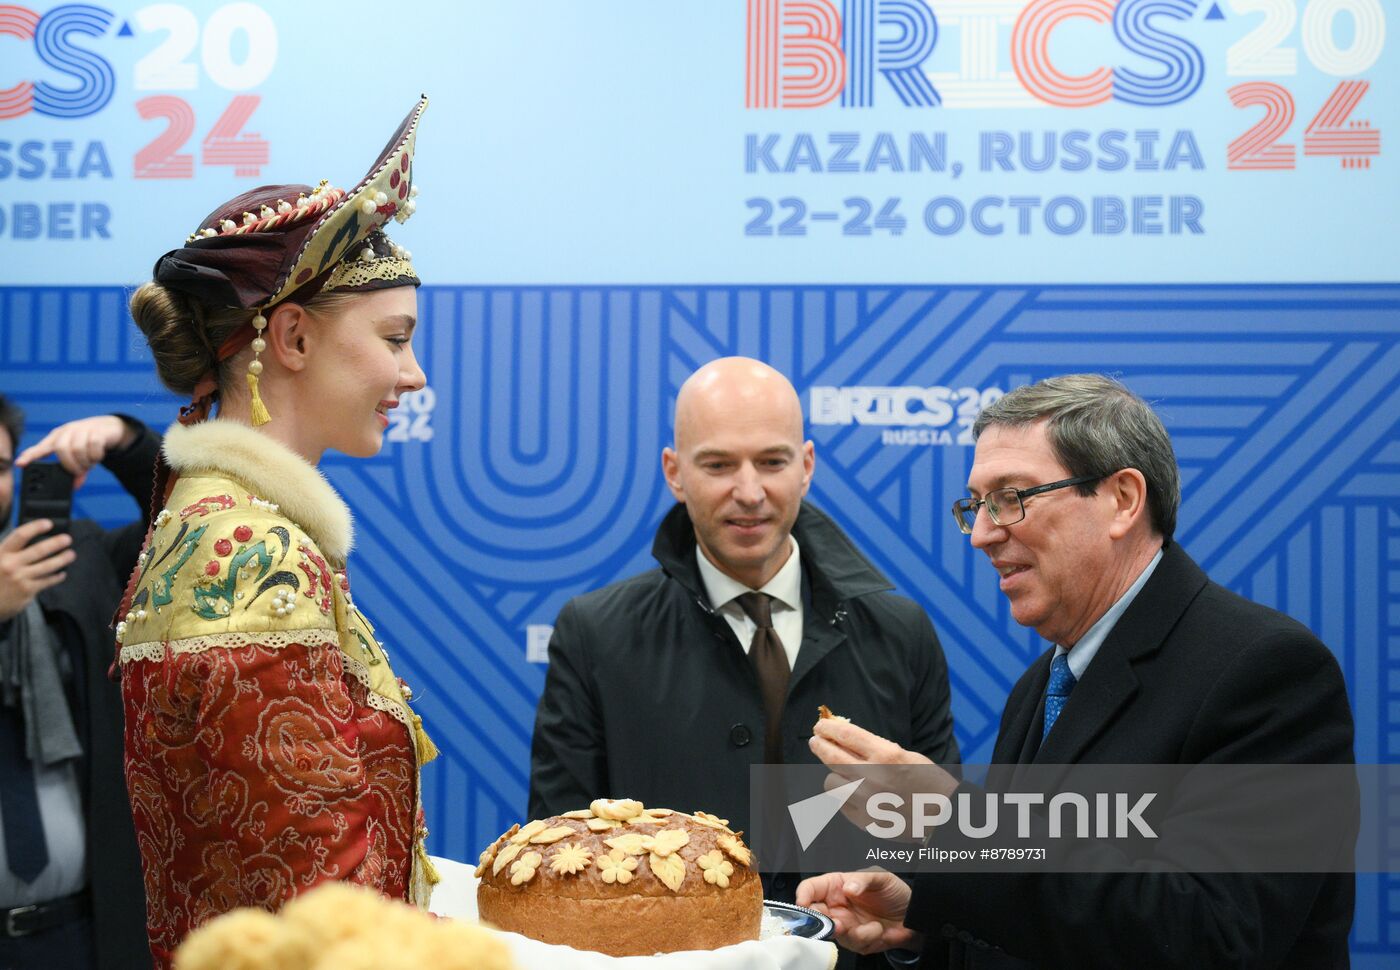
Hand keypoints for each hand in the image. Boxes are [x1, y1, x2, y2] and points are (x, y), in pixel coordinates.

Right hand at [0, 520, 74, 621]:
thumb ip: (10, 551)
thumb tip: (31, 538)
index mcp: (2, 554)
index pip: (20, 535)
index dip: (35, 527)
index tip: (48, 523)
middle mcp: (10, 565)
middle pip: (38, 550)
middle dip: (56, 543)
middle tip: (67, 539)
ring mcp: (20, 579)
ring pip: (47, 566)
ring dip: (62, 559)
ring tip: (71, 554)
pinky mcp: (27, 591)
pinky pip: (47, 581)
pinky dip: (56, 577)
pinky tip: (61, 574)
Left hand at [16, 415, 133, 489]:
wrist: (110, 428)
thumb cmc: (89, 443)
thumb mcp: (80, 457)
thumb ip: (76, 471)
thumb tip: (75, 486)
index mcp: (57, 438)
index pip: (40, 447)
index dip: (30, 456)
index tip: (20, 464)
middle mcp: (67, 432)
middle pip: (61, 449)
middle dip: (70, 465)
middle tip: (78, 472)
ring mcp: (82, 429)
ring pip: (77, 449)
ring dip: (85, 462)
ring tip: (89, 464)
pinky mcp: (96, 431)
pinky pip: (93, 446)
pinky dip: (96, 456)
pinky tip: (97, 457)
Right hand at [796, 869, 921, 954]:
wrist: (912, 916)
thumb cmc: (895, 892)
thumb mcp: (881, 878)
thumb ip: (863, 880)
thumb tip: (847, 887)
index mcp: (837, 886)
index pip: (811, 888)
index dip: (803, 895)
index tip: (803, 903)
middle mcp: (836, 906)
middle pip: (814, 915)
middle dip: (821, 921)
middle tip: (838, 922)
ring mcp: (844, 924)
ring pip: (833, 933)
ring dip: (852, 932)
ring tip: (872, 926)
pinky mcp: (855, 941)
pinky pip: (852, 944)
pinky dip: (868, 937)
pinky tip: (878, 929)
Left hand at [810, 717, 958, 838]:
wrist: (944, 816)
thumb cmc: (926, 781)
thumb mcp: (905, 755)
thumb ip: (875, 747)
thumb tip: (842, 736)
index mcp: (886, 755)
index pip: (845, 735)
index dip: (828, 728)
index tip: (820, 726)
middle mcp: (873, 777)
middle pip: (831, 756)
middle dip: (819, 745)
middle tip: (816, 740)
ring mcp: (867, 801)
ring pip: (831, 781)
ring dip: (835, 774)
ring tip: (842, 772)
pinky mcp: (864, 821)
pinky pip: (840, 803)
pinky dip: (844, 795)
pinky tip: (853, 792)